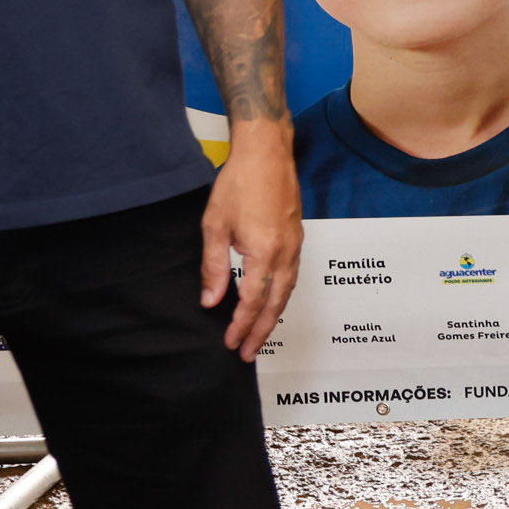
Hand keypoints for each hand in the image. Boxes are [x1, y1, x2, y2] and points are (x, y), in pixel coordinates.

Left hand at [201, 120, 301, 359]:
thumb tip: (211, 299)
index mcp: (264, 252)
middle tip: (248, 354)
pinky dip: (281, 297)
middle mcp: (285, 254)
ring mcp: (295, 246)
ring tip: (260, 335)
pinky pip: (291, 277)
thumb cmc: (239, 184)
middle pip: (276, 303)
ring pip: (287, 292)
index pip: (253, 300)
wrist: (267, 154)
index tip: (231, 343)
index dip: (242, 325)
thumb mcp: (215, 226)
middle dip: (262, 331)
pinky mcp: (296, 239)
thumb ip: (214, 266)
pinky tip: (271, 302)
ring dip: (273, 317)